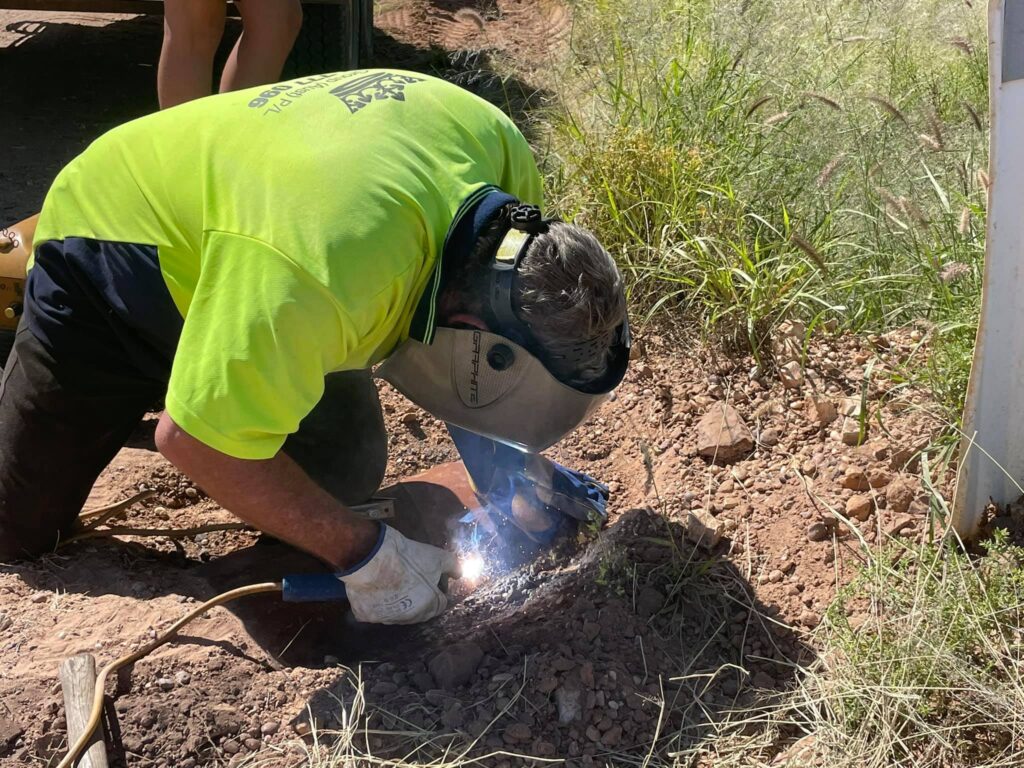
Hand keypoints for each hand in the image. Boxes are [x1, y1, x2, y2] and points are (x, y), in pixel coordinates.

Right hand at [339, 525, 459, 623]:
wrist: (371, 555)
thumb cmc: (406, 557)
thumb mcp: (437, 556)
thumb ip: (453, 566)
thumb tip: (459, 573)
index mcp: (428, 607)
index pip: (440, 604)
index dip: (436, 588)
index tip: (429, 576)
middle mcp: (407, 618)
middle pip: (418, 610)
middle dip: (417, 597)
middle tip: (409, 576)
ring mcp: (385, 618)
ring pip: (394, 612)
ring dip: (395, 601)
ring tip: (390, 579)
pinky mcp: (365, 615)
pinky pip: (373, 610)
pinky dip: (374, 601)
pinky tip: (373, 586)